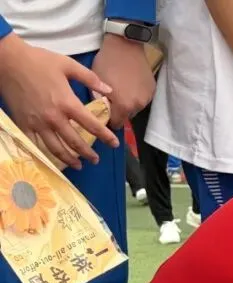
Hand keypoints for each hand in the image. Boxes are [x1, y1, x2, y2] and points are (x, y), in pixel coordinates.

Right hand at [0, 33, 116, 168]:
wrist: (8, 60)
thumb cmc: (38, 60)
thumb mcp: (68, 65)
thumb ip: (90, 78)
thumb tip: (109, 90)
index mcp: (68, 103)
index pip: (92, 126)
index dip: (106, 137)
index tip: (114, 144)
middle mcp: (54, 117)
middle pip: (75, 142)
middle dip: (88, 154)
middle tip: (95, 160)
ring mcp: (38, 123)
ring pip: (56, 148)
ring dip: (69, 159)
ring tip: (78, 165)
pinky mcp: (23, 123)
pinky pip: (35, 144)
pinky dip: (44, 154)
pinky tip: (51, 159)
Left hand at [91, 34, 154, 127]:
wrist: (126, 45)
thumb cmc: (107, 61)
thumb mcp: (96, 80)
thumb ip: (99, 98)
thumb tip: (101, 107)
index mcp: (123, 105)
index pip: (116, 124)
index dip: (108, 119)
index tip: (104, 112)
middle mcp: (138, 106)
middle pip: (127, 116)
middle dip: (119, 111)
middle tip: (112, 99)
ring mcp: (147, 98)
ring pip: (135, 108)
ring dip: (129, 103)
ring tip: (122, 89)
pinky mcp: (152, 90)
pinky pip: (142, 98)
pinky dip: (136, 95)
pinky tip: (131, 83)